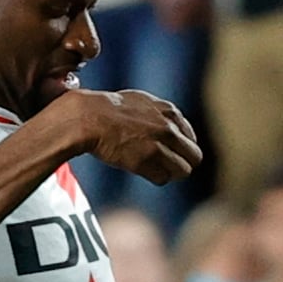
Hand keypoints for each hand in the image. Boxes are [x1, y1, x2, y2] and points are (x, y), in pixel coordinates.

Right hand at [57, 89, 201, 184]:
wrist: (89, 118)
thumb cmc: (107, 110)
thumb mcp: (140, 102)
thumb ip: (159, 114)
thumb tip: (168, 124)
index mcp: (170, 113)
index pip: (190, 139)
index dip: (180, 149)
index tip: (168, 153)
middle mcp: (169, 129)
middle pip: (194, 157)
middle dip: (181, 164)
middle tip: (165, 167)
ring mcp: (159, 145)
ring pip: (182, 171)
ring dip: (170, 174)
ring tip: (153, 170)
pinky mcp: (146, 161)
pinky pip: (162, 179)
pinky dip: (154, 178)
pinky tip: (141, 171)